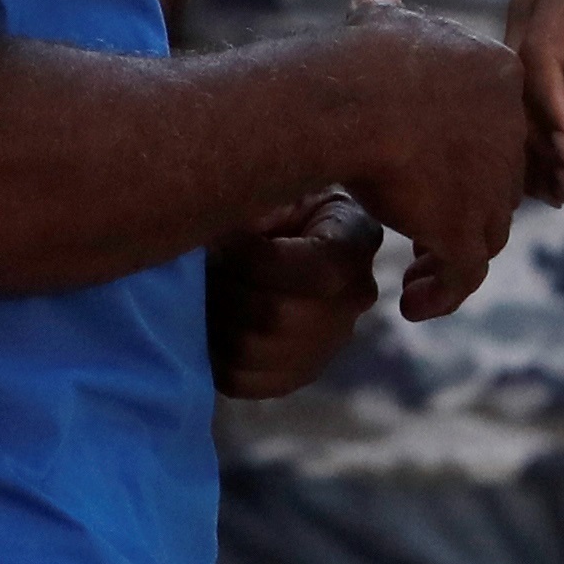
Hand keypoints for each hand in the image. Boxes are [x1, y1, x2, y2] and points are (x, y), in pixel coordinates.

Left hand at [208, 192, 382, 398]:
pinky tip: (211, 320)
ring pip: (254, 350)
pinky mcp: (297, 372)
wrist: (271, 226)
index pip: (322, 272)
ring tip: (207, 288)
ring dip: (215, 318)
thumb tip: (225, 239)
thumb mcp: (271, 183)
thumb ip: (256, 202)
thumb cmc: (268, 196)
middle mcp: (355, 297)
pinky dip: (213, 352)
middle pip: (279, 317)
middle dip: (228, 290)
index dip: (260, 261)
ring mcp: (329, 341)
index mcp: (357, 240)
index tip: (228, 242)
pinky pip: (243, 380)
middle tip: (207, 266)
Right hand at [318, 0, 528, 323]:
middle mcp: (509, 131)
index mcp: (499, 76)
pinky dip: (443, 294)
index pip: (501, 126)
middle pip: (498, 183)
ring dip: (451, 260)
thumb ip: (388, 18)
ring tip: (415, 282)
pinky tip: (414, 305)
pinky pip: (463, 273)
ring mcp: (491, 183)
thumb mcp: (381, 25)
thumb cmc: (356, 60)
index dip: (471, 158)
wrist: (346, 99)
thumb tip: (376, 2)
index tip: (440, 179)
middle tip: (428, 239)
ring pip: (485, 233)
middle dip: (464, 212)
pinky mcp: (465, 227)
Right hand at [508, 0, 563, 209]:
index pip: (536, 57)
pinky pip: (536, 121)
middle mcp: (533, 19)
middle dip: (543, 144)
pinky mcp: (544, 79)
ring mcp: (534, 50)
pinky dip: (549, 157)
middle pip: (518, 90)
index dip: (547, 108)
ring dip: (543, 160)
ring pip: (521, 113)